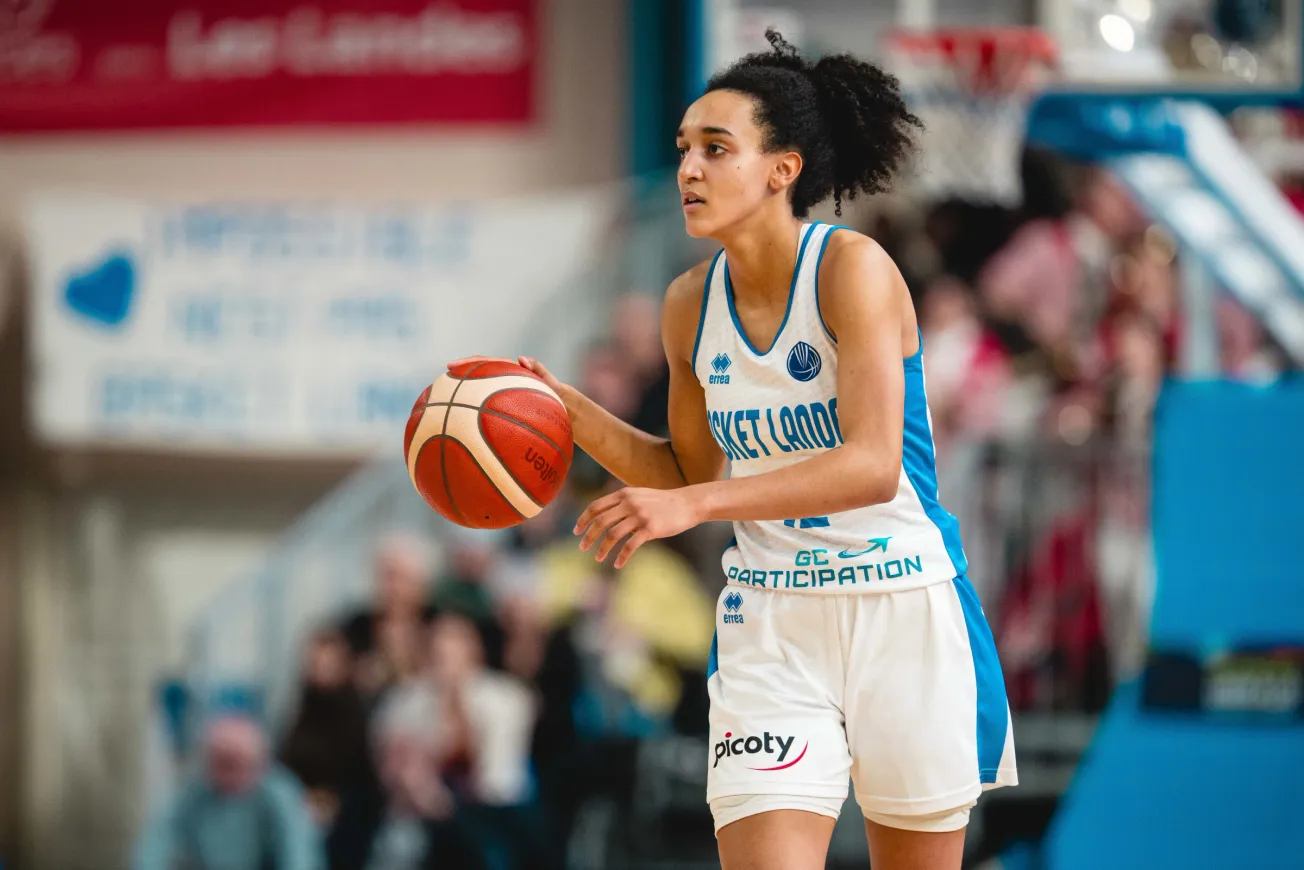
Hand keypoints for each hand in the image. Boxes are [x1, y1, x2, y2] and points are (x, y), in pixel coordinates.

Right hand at [446, 355, 569, 403]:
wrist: (566, 411)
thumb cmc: (559, 396)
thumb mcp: (552, 384)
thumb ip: (540, 370)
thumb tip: (521, 358)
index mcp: (513, 371)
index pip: (488, 363)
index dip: (470, 363)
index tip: (453, 365)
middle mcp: (506, 380)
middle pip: (480, 373)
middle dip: (463, 371)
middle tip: (445, 373)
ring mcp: (505, 392)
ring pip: (482, 388)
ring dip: (467, 389)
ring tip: (448, 395)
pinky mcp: (507, 404)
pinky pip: (490, 405)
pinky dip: (479, 408)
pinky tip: (465, 420)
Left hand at [574, 486, 701, 567]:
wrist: (687, 504)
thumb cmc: (662, 502)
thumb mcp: (639, 495)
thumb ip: (622, 502)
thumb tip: (603, 515)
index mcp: (623, 494)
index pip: (596, 506)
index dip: (583, 519)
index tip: (576, 531)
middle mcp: (629, 503)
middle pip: (600, 521)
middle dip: (588, 536)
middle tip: (582, 547)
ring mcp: (640, 516)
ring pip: (612, 535)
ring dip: (602, 549)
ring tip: (598, 558)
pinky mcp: (650, 529)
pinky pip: (630, 545)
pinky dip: (622, 557)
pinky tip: (617, 564)